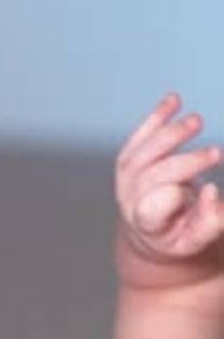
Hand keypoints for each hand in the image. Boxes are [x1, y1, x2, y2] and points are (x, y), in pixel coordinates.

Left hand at [116, 93, 223, 258]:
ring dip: (170, 134)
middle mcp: (128, 203)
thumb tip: (211, 191)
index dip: (174, 196)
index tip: (208, 187)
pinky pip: (138, 137)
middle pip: (153, 178)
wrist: (152, 232)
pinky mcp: (127, 163)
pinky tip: (174, 99)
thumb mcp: (197, 238)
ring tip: (197, 122)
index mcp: (145, 226)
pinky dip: (156, 118)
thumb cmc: (180, 235)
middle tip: (216, 154)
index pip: (151, 208)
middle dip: (186, 163)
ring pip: (142, 153)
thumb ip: (209, 221)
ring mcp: (124, 181)